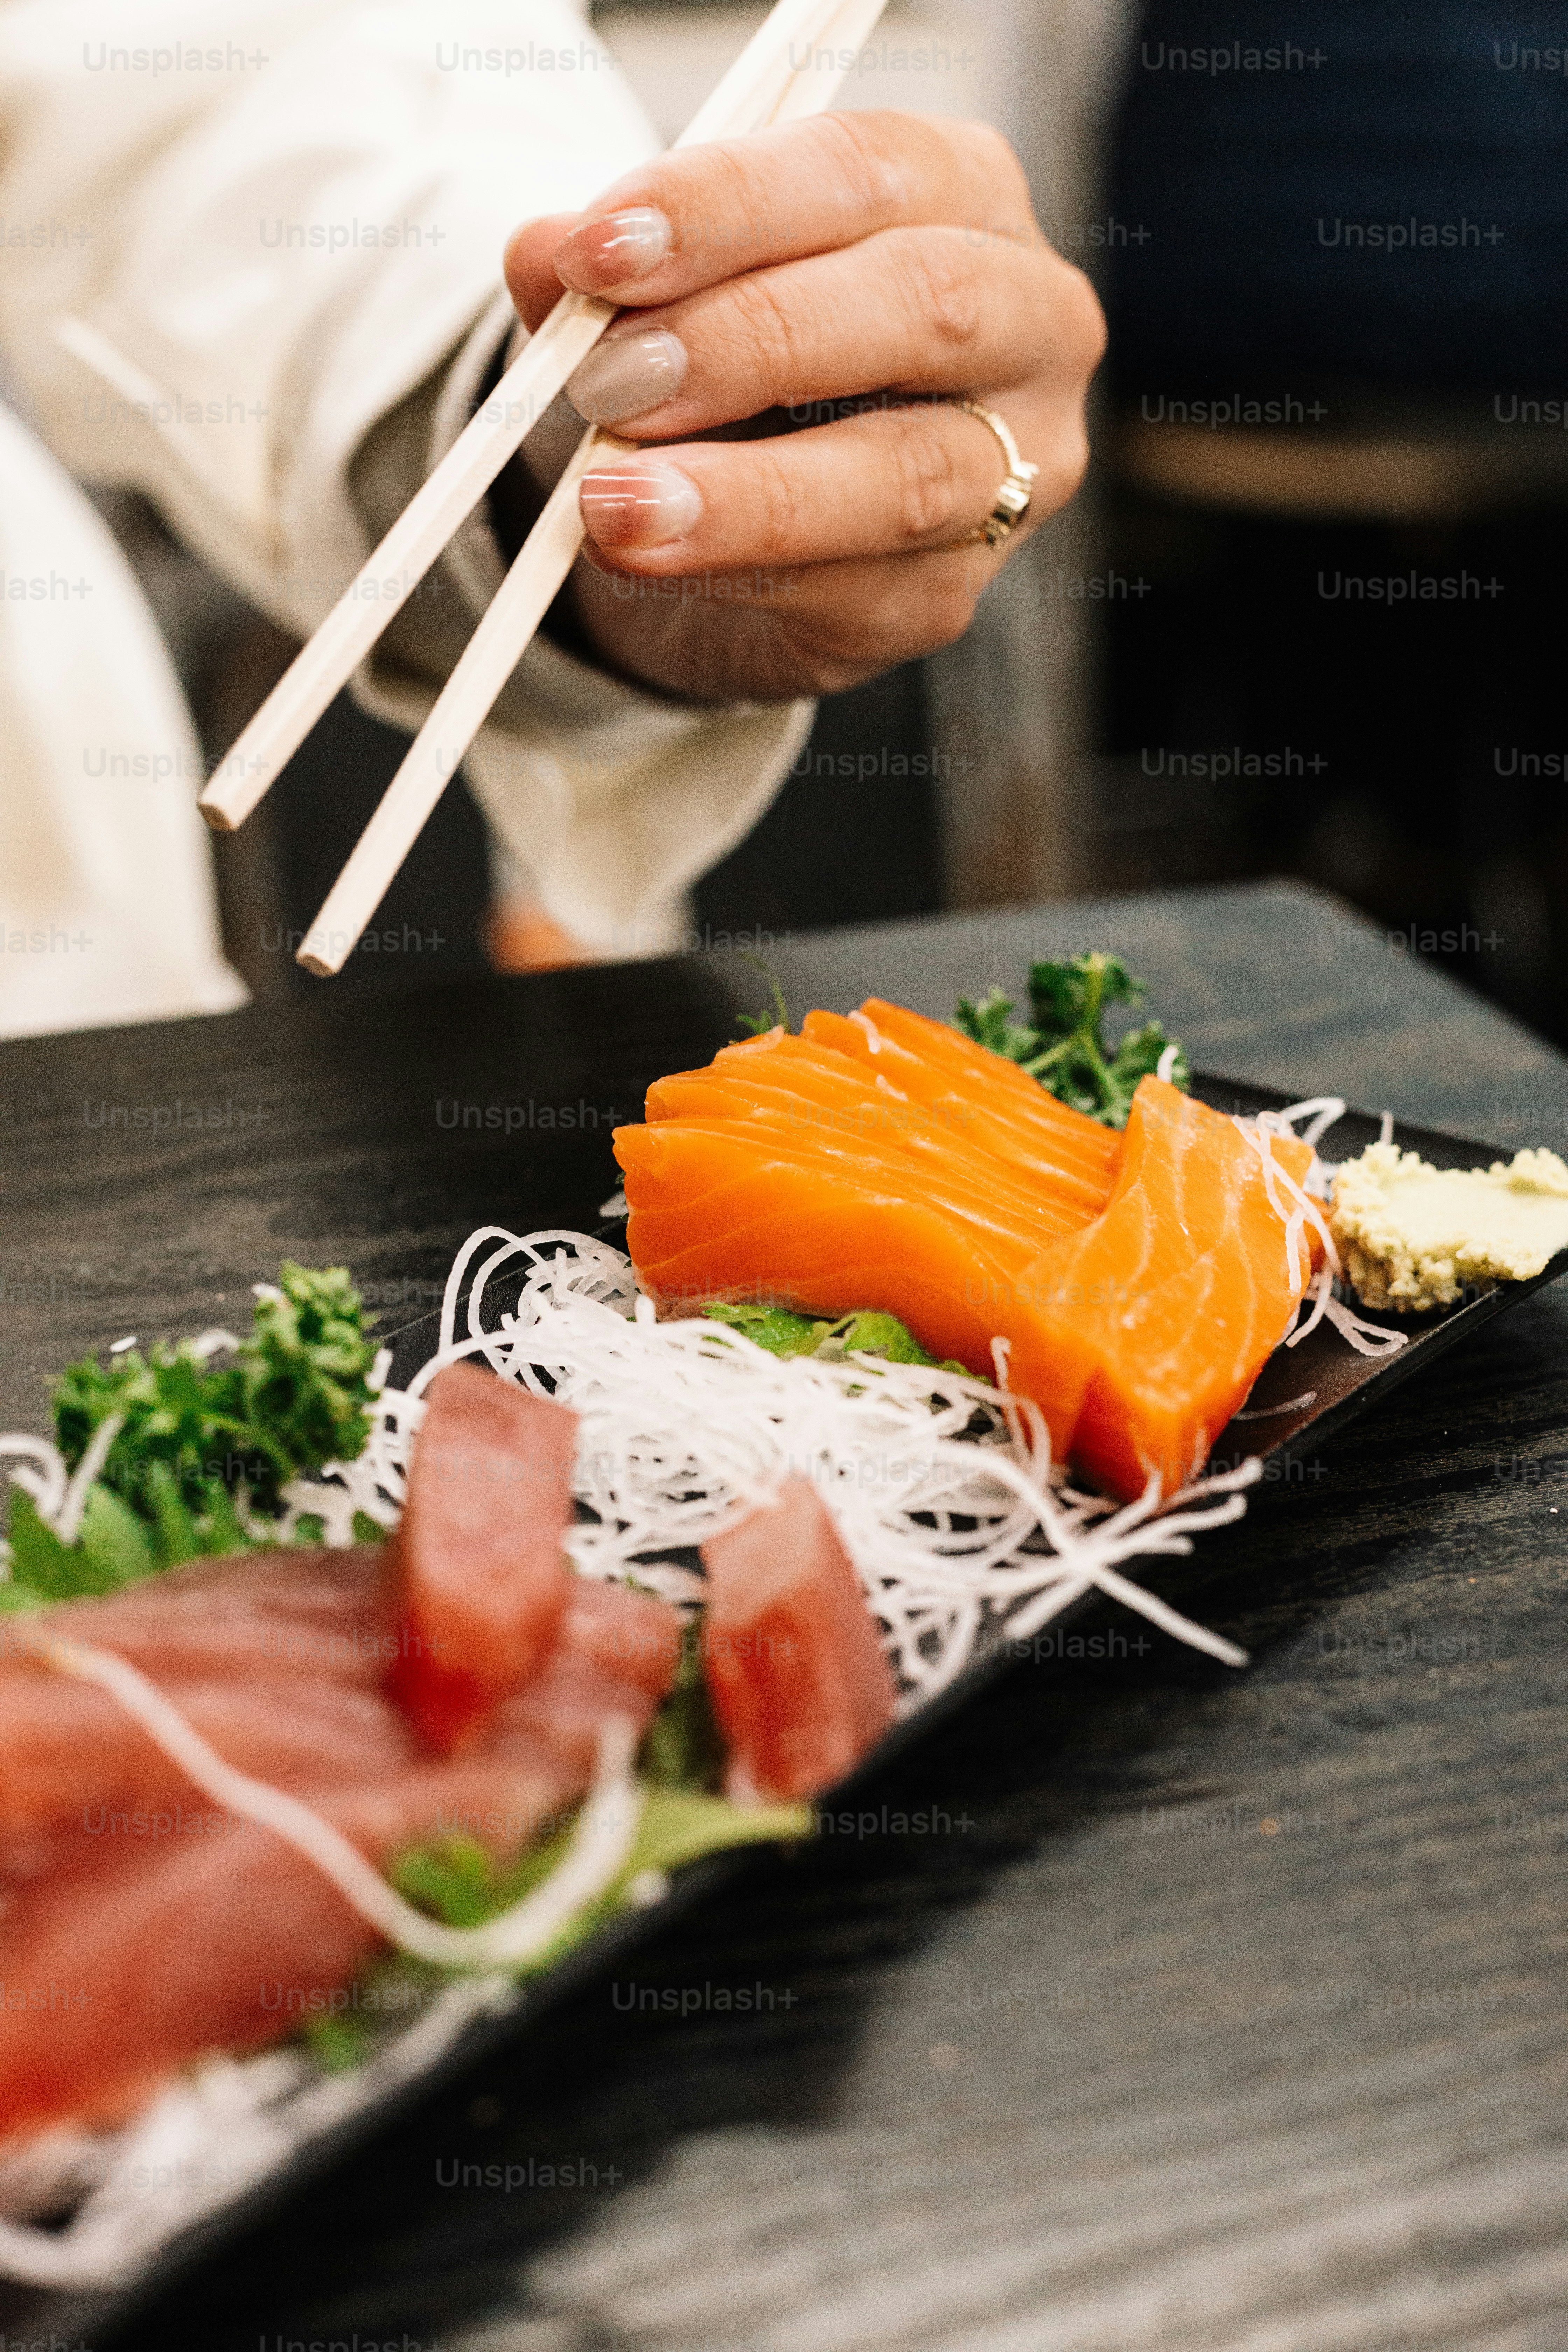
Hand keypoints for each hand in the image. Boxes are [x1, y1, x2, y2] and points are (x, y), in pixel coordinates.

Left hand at [503, 111, 1103, 705]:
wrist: (741, 520)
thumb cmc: (728, 369)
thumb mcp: (661, 292)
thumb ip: (610, 269)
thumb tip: (543, 254)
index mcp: (966, 195)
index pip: (866, 169)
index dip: (729, 205)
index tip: (599, 250)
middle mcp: (1029, 325)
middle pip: (923, 305)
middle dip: (751, 340)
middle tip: (609, 381)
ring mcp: (1012, 473)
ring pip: (903, 476)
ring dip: (744, 493)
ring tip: (612, 502)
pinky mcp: (948, 599)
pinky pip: (854, 589)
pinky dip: (736, 573)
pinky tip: (648, 559)